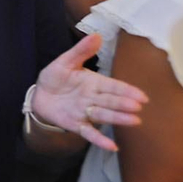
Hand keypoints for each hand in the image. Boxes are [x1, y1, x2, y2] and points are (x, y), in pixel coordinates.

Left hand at [31, 33, 146, 151]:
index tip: (142, 96)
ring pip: (103, 115)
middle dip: (124, 103)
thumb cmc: (56, 77)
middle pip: (110, 101)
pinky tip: (112, 146)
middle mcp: (93, 99)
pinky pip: (88, 132)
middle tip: (138, 106)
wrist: (40, 94)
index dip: (127, 90)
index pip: (113, 86)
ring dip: (117, 118)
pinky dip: (99, 139)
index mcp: (94, 82)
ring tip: (134, 121)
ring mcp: (85, 112)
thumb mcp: (66, 61)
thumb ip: (81, 51)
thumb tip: (97, 35)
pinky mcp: (76, 124)